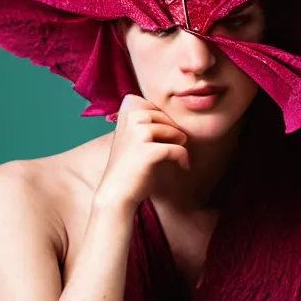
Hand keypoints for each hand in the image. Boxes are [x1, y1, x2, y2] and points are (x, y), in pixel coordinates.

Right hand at [93, 94, 188, 212]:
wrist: (116, 193)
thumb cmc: (128, 166)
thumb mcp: (132, 137)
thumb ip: (145, 123)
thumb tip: (174, 116)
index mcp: (126, 113)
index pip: (156, 107)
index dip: (165, 120)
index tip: (167, 136)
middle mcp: (131, 118)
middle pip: (166, 117)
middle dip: (174, 131)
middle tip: (176, 145)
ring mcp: (139, 133)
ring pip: (173, 131)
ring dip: (180, 143)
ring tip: (178, 155)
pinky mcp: (149, 150)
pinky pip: (177, 149)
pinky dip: (183, 158)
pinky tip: (184, 166)